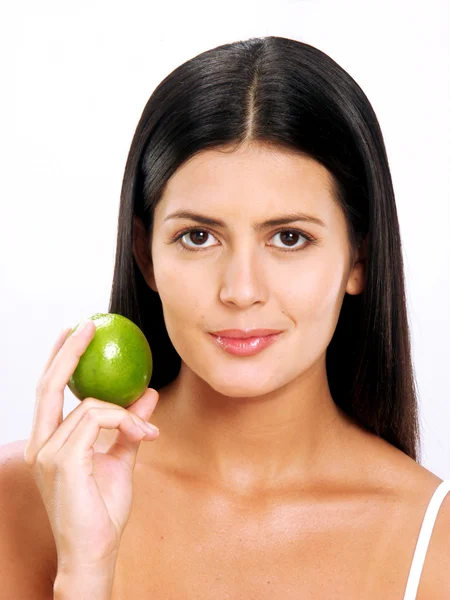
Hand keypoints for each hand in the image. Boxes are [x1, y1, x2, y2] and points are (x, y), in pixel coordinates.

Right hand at [24, 320, 159, 571]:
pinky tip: (143, 433)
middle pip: (49, 385)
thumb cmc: (102, 510)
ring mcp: (48, 452)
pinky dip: (123, 420)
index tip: (75, 333)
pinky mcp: (62, 460)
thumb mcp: (121, 458)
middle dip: (68, 352)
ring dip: (125, 410)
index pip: (49, 391)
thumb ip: (129, 426)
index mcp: (50, 442)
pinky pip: (96, 420)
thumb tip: (148, 394)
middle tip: (89, 326)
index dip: (59, 359)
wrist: (95, 550)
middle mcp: (41, 444)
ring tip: (147, 428)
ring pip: (88, 405)